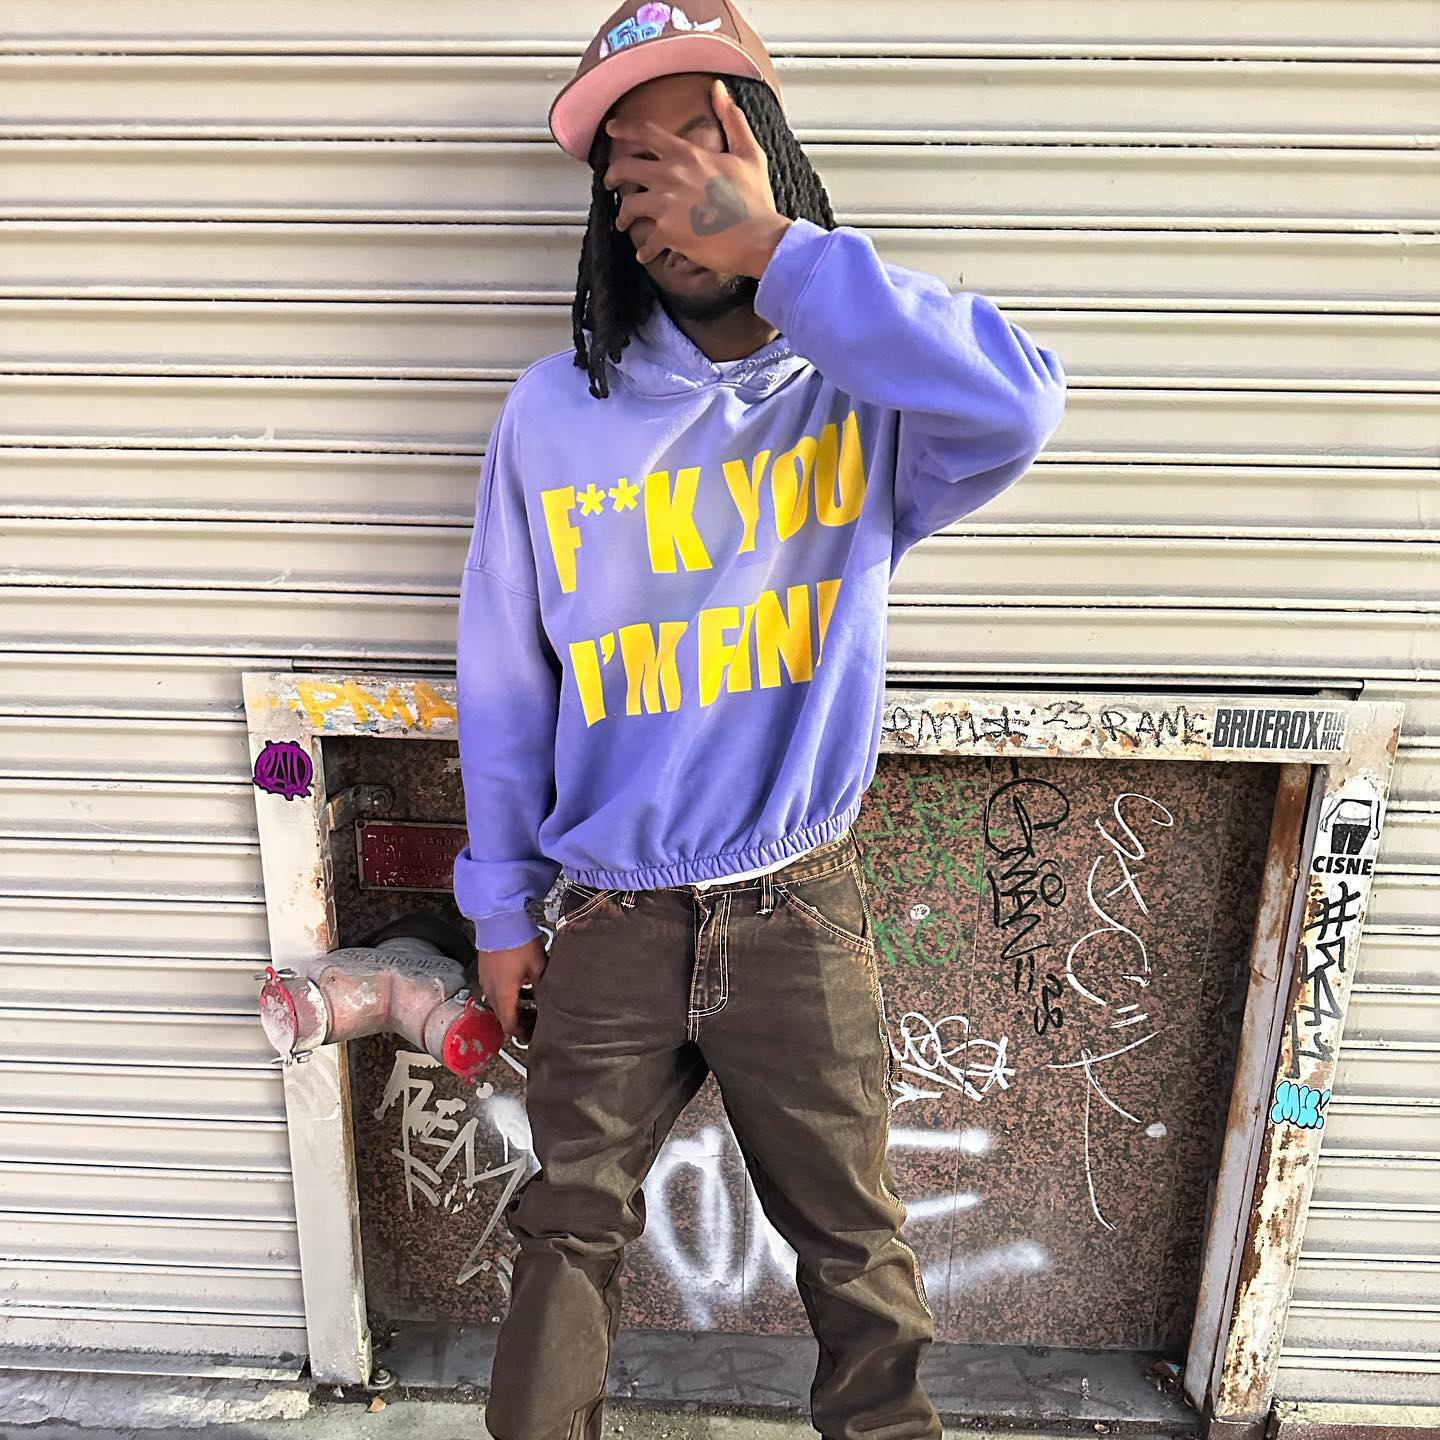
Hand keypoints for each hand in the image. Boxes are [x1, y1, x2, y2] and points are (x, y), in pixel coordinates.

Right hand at [475, 936, 546, 1043]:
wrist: (499, 920)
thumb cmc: (518, 942)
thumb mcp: (538, 968)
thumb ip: (544, 990)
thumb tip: (551, 1005)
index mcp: (503, 995)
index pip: (510, 1026)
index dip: (523, 1035)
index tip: (533, 1037)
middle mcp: (490, 991)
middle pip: (503, 1016)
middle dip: (520, 1022)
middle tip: (536, 1023)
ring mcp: (485, 980)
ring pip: (499, 1003)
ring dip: (514, 1007)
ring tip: (533, 1004)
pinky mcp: (485, 970)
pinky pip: (496, 989)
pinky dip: (508, 994)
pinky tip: (522, 986)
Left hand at [602, 78, 791, 277]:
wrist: (758, 238)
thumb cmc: (755, 200)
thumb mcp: (748, 153)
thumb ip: (732, 119)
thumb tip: (719, 89)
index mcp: (688, 154)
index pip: (647, 134)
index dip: (624, 129)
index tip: (610, 129)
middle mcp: (671, 175)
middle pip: (625, 168)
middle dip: (612, 175)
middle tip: (610, 182)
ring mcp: (666, 204)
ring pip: (627, 205)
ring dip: (623, 215)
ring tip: (625, 222)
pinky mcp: (667, 232)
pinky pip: (646, 242)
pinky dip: (645, 251)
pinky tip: (645, 255)